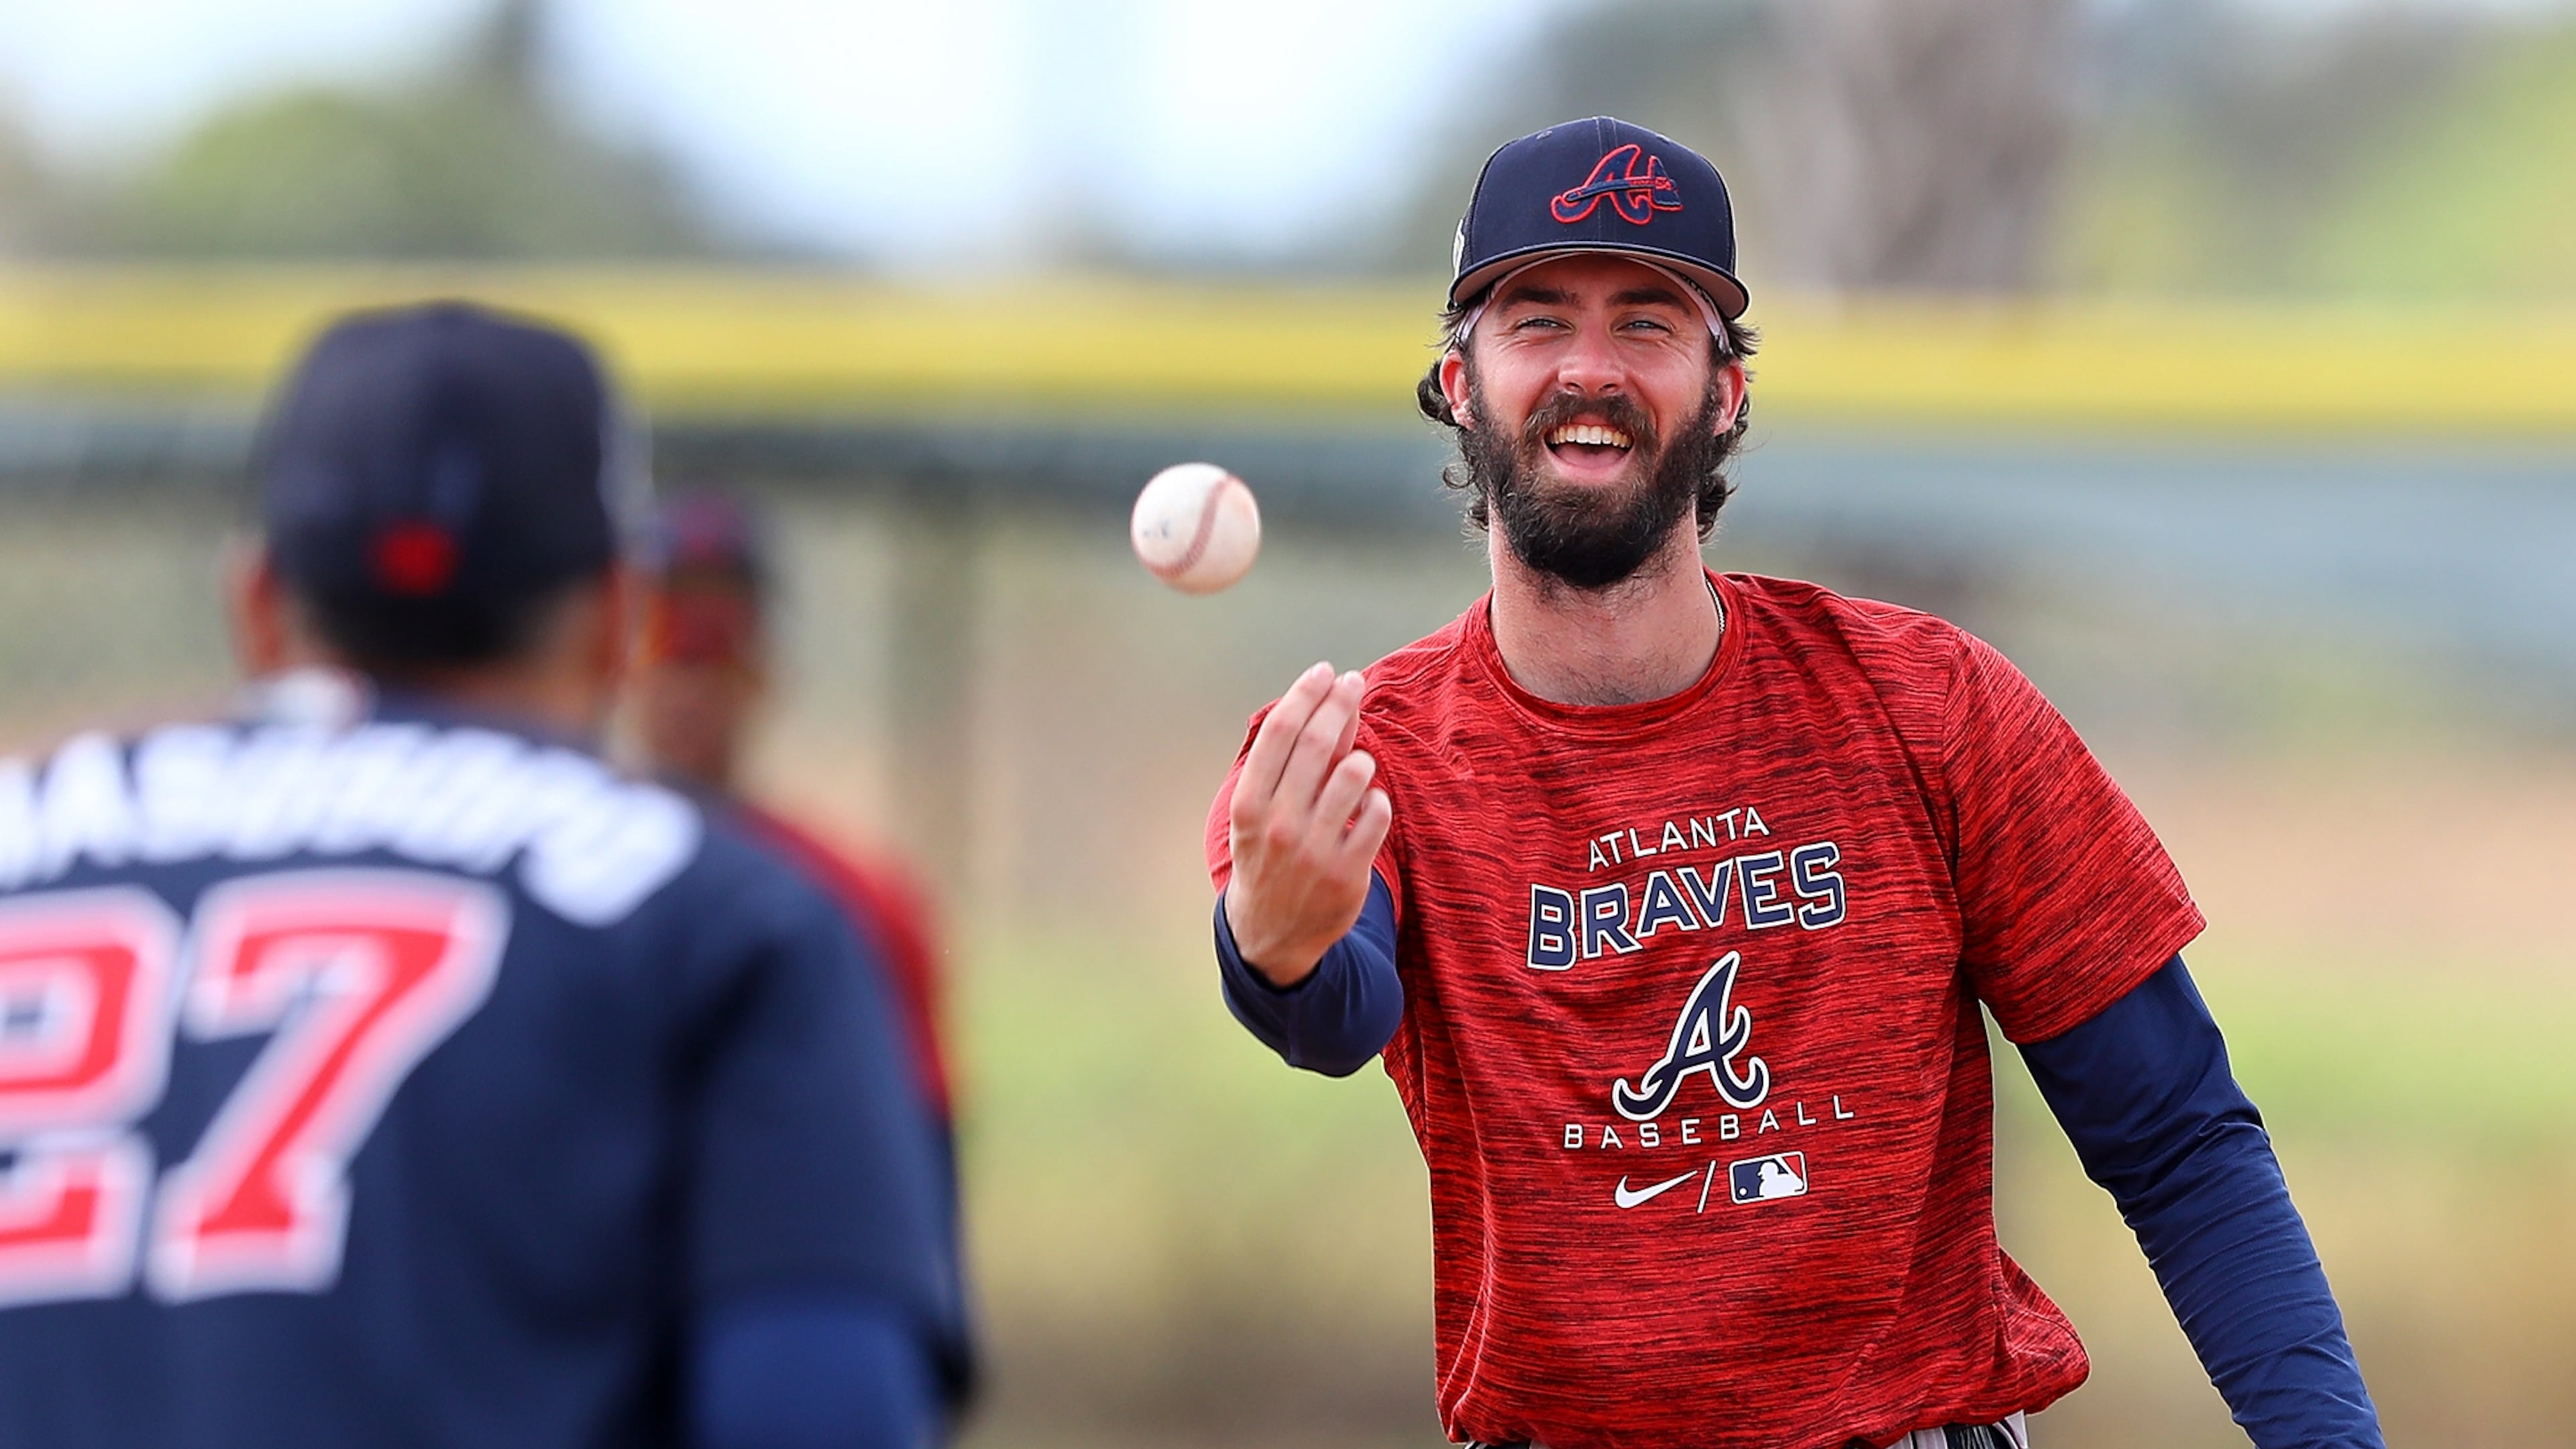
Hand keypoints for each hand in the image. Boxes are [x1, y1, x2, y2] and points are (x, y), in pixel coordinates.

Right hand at [1223, 662, 1392, 987]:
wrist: (1271, 933)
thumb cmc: (1269, 854)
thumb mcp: (1265, 811)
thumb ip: (1298, 761)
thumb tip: (1336, 702)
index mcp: (1249, 806)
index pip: (1280, 733)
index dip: (1305, 694)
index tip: (1325, 671)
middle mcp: (1278, 825)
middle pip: (1317, 744)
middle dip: (1339, 703)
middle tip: (1354, 682)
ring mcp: (1313, 851)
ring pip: (1353, 776)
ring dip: (1361, 757)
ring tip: (1358, 761)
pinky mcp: (1347, 874)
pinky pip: (1377, 816)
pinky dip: (1378, 800)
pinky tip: (1369, 801)